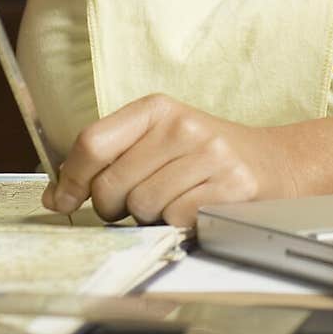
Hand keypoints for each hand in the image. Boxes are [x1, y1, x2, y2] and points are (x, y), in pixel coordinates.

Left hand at [41, 93, 298, 228]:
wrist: (277, 163)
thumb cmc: (206, 156)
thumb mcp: (159, 140)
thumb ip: (109, 159)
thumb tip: (55, 194)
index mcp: (156, 108)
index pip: (93, 142)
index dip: (70, 177)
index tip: (61, 200)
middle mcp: (181, 125)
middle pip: (113, 183)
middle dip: (113, 206)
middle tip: (134, 204)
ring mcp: (208, 154)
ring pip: (143, 205)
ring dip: (149, 216)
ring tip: (171, 201)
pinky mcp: (230, 187)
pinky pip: (176, 220)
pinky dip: (177, 225)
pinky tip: (194, 210)